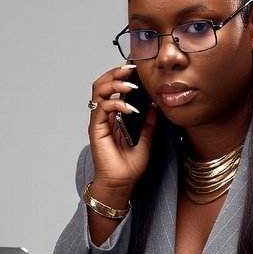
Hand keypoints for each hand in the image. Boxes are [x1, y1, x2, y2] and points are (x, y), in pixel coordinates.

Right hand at [87, 64, 157, 197]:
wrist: (121, 184)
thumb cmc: (129, 167)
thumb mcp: (146, 140)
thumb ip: (149, 123)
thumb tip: (156, 106)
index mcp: (113, 117)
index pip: (112, 89)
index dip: (121, 76)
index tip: (135, 69)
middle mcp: (103, 116)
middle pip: (101, 84)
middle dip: (115, 73)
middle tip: (130, 68)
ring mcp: (98, 122)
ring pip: (98, 92)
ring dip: (114, 84)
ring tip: (130, 85)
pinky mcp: (96, 129)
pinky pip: (103, 108)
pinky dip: (117, 104)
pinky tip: (130, 108)